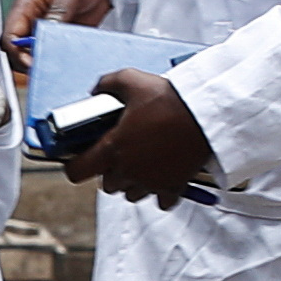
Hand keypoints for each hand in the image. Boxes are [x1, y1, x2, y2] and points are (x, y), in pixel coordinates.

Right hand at [4, 0, 112, 62]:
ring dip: (44, 63)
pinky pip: (55, 55)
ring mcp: (46, 31)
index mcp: (26, 5)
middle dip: (28, 62)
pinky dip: (60, 62)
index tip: (31, 61)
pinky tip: (70, 63)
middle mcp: (32, 20)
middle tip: (45, 69)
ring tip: (59, 67)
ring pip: (34, 56)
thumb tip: (48, 33)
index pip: (10, 35)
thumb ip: (60, 11)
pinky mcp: (61, 39)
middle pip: (17, 51)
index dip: (16, 52)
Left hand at [60, 69, 210, 207]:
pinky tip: (163, 175)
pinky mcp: (173, 187)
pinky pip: (160, 201)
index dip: (74, 167)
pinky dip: (160, 192)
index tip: (79, 162)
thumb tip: (96, 90)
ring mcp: (150, 182)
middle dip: (110, 171)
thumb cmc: (170, 98)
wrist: (206, 114)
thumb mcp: (131, 80)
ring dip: (132, 183)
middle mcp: (128, 170)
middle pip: (107, 185)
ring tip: (141, 164)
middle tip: (119, 154)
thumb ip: (107, 84)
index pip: (77, 172)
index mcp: (112, 148)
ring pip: (131, 194)